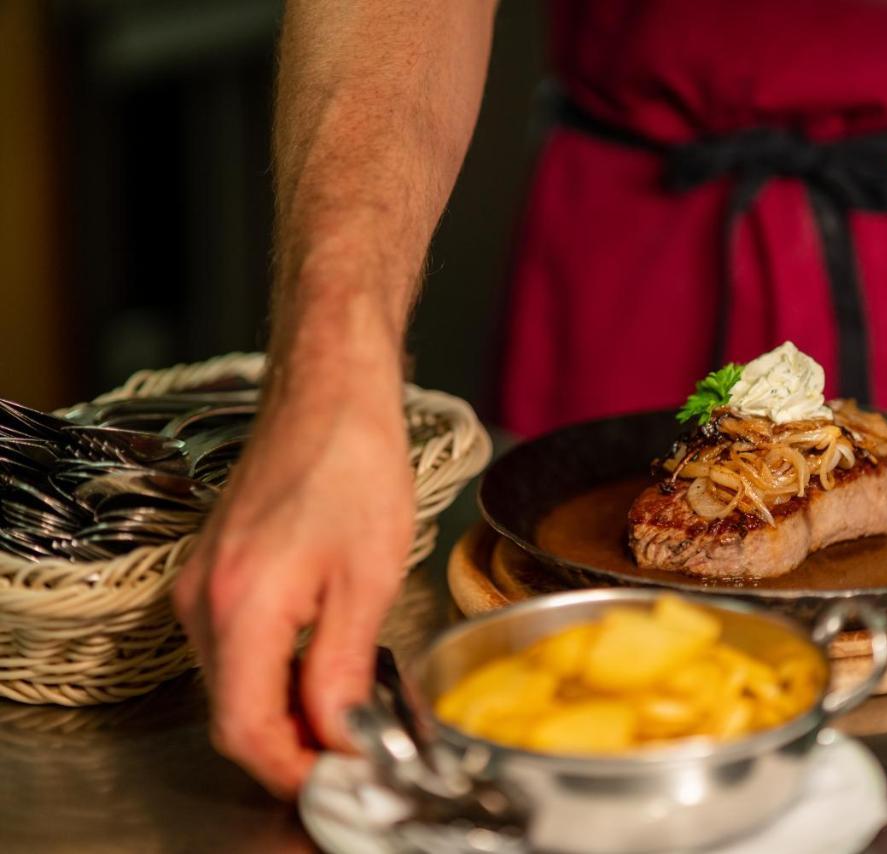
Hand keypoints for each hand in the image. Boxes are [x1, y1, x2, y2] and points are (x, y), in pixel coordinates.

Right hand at [172, 380, 413, 796]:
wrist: (328, 395)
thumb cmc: (354, 467)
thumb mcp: (367, 579)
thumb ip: (341, 667)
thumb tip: (336, 733)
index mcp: (240, 606)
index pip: (243, 727)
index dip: (291, 766)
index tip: (337, 775)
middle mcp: (202, 601)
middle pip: (233, 710)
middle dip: (292, 742)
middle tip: (354, 748)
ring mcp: (200, 584)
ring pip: (233, 680)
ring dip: (284, 707)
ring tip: (349, 707)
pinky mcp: (212, 571)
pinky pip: (233, 645)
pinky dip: (274, 670)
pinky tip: (321, 661)